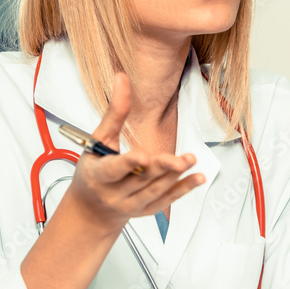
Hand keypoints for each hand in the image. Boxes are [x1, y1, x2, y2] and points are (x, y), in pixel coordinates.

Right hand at [65, 73, 205, 230]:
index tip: (142, 156)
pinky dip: (183, 190)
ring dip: (176, 177)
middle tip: (180, 159)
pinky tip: (197, 178)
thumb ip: (114, 113)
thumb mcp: (97, 141)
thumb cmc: (93, 170)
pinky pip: (166, 200)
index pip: (113, 170)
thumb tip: (122, 78)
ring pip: (155, 191)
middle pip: (141, 180)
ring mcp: (131, 205)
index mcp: (98, 175)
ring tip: (190, 160)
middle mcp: (114, 193)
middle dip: (161, 168)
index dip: (128, 164)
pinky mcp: (146, 210)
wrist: (92, 209)